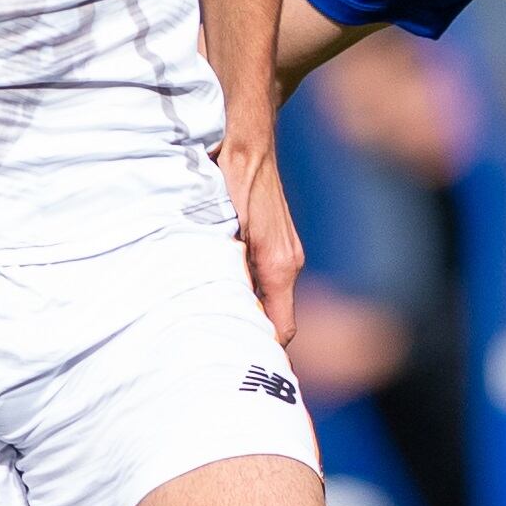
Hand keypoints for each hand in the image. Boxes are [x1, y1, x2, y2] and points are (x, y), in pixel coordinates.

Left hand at [223, 135, 303, 341]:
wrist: (249, 139)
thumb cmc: (234, 177)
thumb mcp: (226, 227)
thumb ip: (232, 271)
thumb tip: (226, 310)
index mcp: (280, 266)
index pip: (282, 328)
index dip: (265, 351)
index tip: (242, 366)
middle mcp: (288, 262)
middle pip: (276, 316)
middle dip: (253, 334)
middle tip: (221, 352)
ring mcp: (284, 252)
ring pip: (269, 297)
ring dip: (246, 309)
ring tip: (216, 325)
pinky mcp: (275, 242)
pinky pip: (265, 278)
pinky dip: (247, 289)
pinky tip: (221, 288)